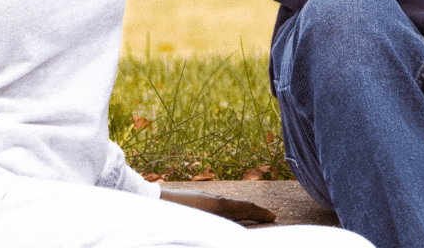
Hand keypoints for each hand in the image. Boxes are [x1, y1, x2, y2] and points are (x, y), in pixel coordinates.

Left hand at [159, 187, 277, 224]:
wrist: (148, 201)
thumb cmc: (172, 216)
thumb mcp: (199, 221)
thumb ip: (218, 223)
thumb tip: (229, 218)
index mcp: (217, 205)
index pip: (245, 208)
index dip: (261, 213)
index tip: (274, 217)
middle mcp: (213, 200)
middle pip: (239, 206)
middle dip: (254, 212)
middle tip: (268, 216)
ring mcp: (203, 200)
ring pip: (228, 206)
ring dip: (241, 211)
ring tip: (249, 217)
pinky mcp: (194, 202)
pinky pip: (217, 206)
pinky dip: (228, 211)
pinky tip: (224, 216)